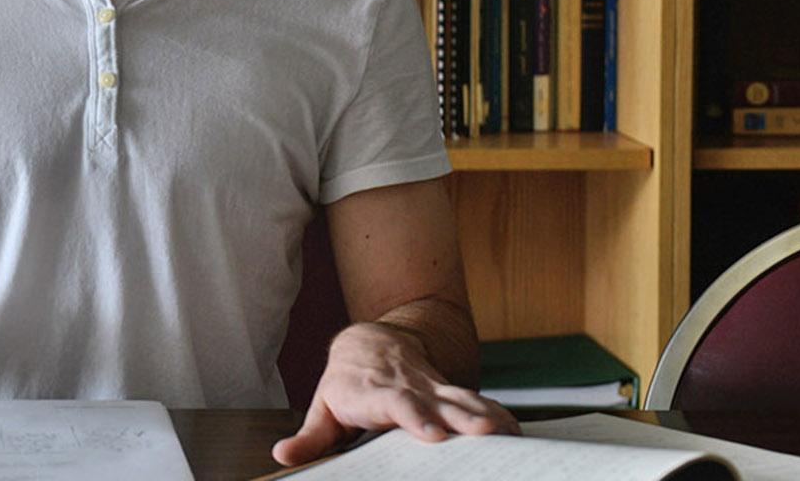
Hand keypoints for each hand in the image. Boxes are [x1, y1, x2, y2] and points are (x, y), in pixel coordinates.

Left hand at [272, 322, 517, 464]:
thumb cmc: (346, 383)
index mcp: (373, 392)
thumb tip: (283, 457)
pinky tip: (516, 431)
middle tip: (483, 435)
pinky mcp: (449, 391)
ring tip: (509, 434)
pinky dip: (497, 415)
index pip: (396, 403)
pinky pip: (476, 402)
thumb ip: (309, 439)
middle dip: (461, 417)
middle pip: (437, 401)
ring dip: (486, 415)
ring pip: (462, 398)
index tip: (430, 433)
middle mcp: (408, 387)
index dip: (414, 415)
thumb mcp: (323, 409)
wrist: (369, 343)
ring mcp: (432, 387)